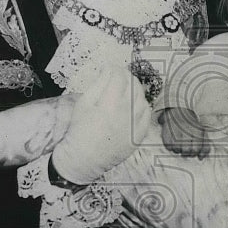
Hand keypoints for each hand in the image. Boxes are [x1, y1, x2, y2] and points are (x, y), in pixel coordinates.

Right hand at [52, 69, 150, 183]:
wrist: (84, 158)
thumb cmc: (80, 130)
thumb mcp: (84, 103)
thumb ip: (98, 84)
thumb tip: (109, 70)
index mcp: (110, 104)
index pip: (119, 77)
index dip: (114, 69)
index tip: (109, 69)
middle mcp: (126, 114)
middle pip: (134, 85)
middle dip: (126, 77)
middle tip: (117, 78)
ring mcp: (135, 126)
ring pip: (142, 97)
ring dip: (134, 90)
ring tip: (123, 91)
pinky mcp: (139, 135)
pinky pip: (147, 114)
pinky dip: (141, 105)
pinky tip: (132, 105)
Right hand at [157, 107, 208, 157]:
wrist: (178, 113)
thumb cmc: (192, 126)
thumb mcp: (202, 133)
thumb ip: (205, 147)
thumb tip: (201, 158)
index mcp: (196, 132)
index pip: (196, 149)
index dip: (195, 152)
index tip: (193, 150)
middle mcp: (185, 132)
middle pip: (186, 151)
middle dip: (187, 152)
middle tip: (186, 148)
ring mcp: (175, 133)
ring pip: (177, 150)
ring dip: (179, 149)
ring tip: (179, 142)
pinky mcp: (166, 135)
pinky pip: (169, 148)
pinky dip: (171, 147)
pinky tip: (173, 140)